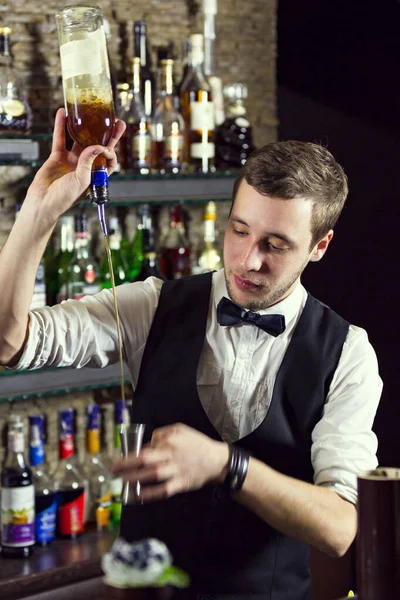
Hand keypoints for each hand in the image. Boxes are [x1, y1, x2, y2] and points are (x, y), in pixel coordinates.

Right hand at [26, 107, 125, 225]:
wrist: (44, 202)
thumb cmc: (64, 198)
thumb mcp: (81, 181)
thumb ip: (88, 162)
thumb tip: (98, 146)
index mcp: (95, 175)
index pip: (109, 160)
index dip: (111, 151)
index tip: (109, 146)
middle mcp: (85, 166)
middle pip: (98, 147)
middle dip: (108, 134)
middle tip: (117, 121)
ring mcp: (72, 160)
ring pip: (80, 140)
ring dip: (85, 127)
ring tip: (93, 112)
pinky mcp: (58, 156)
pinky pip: (60, 139)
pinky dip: (61, 126)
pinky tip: (64, 114)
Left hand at [111, 423, 229, 501]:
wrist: (216, 460)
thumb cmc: (197, 443)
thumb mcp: (181, 429)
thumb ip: (163, 433)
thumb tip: (148, 443)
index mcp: (170, 441)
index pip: (147, 447)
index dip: (132, 454)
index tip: (121, 459)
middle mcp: (171, 455)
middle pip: (145, 459)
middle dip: (127, 464)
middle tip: (113, 470)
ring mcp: (176, 471)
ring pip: (153, 475)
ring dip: (136, 478)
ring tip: (122, 480)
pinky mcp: (181, 484)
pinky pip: (164, 490)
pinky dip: (152, 494)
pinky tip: (140, 496)